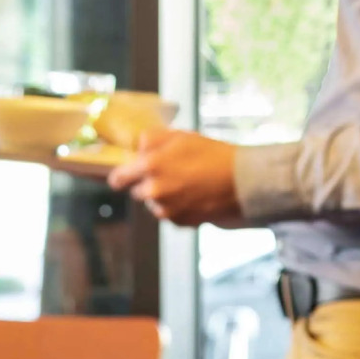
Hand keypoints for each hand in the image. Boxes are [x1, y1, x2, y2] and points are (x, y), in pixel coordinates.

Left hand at [107, 129, 243, 226]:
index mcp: (150, 167)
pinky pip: (169, 214)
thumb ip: (151, 140)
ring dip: (162, 196)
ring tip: (186, 184)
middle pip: (137, 191)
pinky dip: (176, 207)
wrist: (241, 182)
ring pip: (154, 204)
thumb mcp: (180, 136)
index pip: (118, 178)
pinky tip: (193, 195)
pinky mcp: (179, 223)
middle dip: (147, 183)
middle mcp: (154, 191)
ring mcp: (166, 210)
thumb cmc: (211, 154)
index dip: (121, 176)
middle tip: (169, 173)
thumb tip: (137, 150)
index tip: (123, 176)